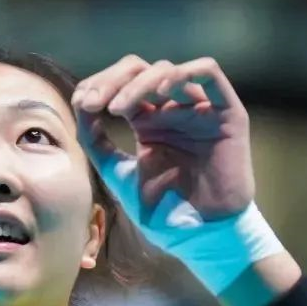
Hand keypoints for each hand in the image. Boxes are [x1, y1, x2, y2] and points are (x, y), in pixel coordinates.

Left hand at [72, 54, 255, 225]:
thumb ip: (97, 142)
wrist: (201, 235)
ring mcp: (198, 109)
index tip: (82, 105)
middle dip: (112, 80)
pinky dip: (183, 73)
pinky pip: (210, 72)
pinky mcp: (226, 112)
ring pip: (166, 70)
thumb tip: (80, 104)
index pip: (121, 85)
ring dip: (138, 83)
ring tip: (118, 109)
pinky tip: (161, 91)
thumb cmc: (164, 211)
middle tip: (94, 102)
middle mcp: (172, 110)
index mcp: (148, 122)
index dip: (99, 85)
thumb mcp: (118, 174)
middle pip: (140, 70)